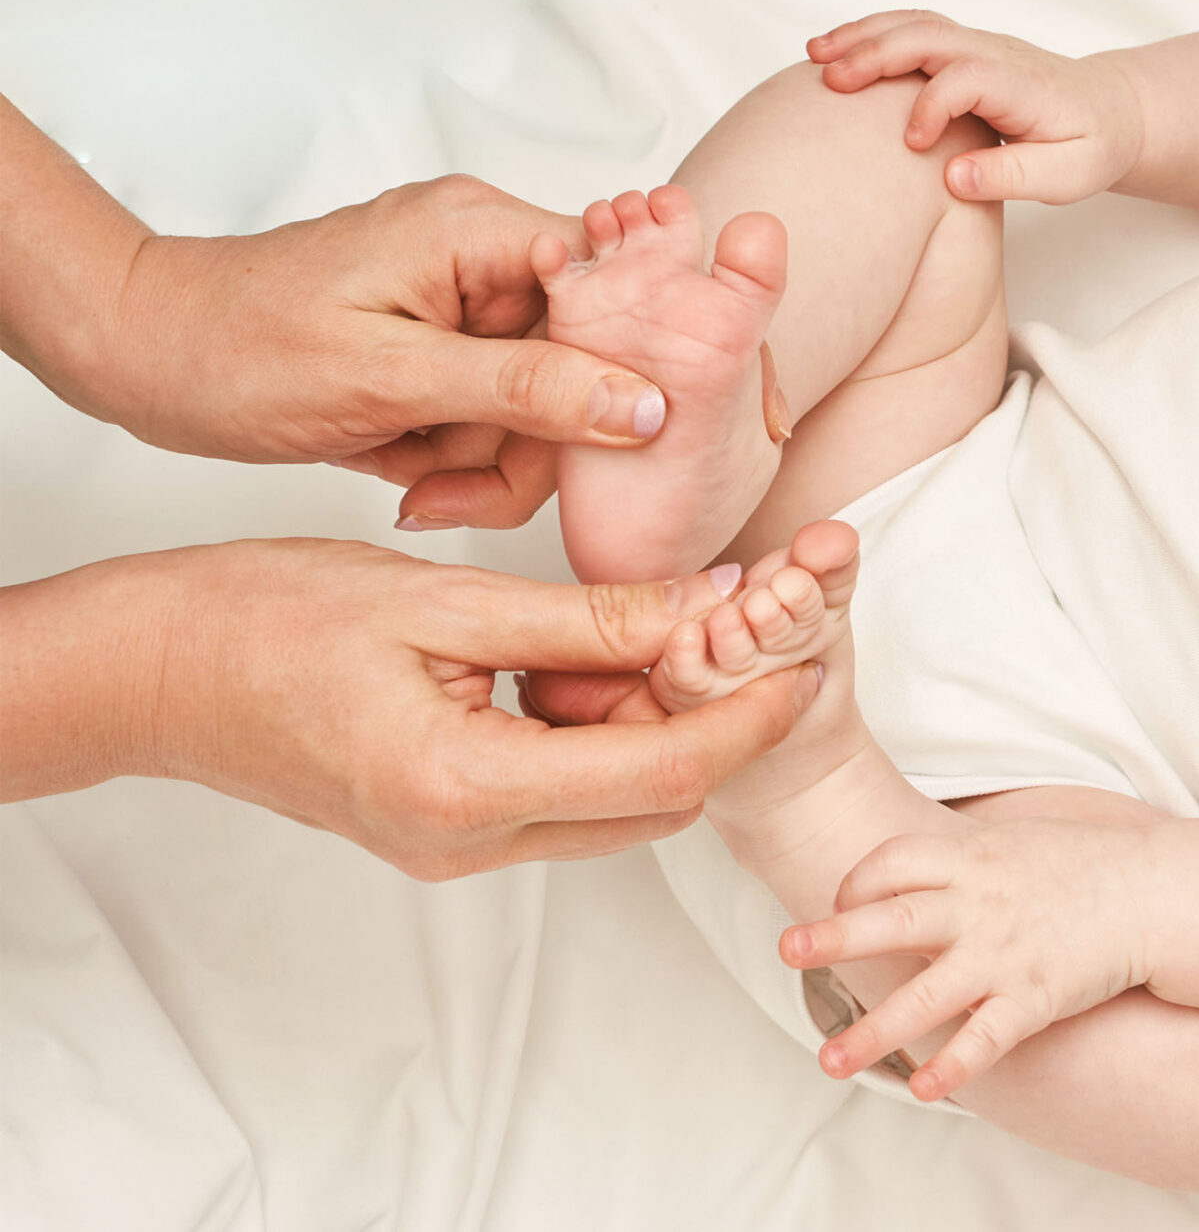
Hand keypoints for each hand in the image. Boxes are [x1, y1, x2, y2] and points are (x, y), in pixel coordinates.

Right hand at [7, 539, 821, 878]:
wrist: (146, 674)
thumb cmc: (262, 621)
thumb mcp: (442, 598)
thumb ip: (587, 615)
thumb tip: (711, 601)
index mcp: (469, 787)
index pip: (666, 769)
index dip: (750, 715)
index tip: (806, 657)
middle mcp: (468, 842)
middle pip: (655, 799)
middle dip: (711, 717)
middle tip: (732, 622)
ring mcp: (455, 846)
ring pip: (614, 801)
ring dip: (653, 723)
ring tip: (657, 624)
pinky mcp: (443, 828)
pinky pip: (560, 793)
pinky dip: (597, 733)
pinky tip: (586, 654)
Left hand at [99, 174, 727, 529]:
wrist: (145, 355)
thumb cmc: (238, 349)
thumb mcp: (389, 379)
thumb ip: (525, 390)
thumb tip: (644, 404)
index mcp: (484, 233)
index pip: (623, 284)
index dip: (647, 361)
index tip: (645, 435)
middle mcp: (490, 257)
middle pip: (592, 361)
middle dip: (539, 442)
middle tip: (460, 487)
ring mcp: (471, 305)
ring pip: (553, 404)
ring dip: (494, 461)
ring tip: (418, 483)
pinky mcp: (452, 349)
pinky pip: (506, 415)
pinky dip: (465, 457)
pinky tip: (409, 472)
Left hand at [779, 816, 1157, 1100]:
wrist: (1161, 892)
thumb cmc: (1092, 863)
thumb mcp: (1021, 839)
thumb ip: (967, 854)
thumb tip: (925, 862)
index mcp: (973, 858)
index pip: (892, 861)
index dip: (856, 883)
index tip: (841, 902)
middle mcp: (979, 905)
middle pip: (890, 919)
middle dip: (833, 937)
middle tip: (785, 950)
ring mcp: (1004, 954)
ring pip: (923, 997)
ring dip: (871, 1031)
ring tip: (829, 1062)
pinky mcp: (1035, 997)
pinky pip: (983, 1039)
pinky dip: (951, 1067)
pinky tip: (921, 1090)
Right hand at [806, 10, 1143, 205]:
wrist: (1113, 111)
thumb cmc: (1092, 146)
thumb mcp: (1070, 176)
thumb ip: (1016, 176)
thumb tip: (953, 177)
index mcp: (1023, 86)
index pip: (968, 78)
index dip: (934, 106)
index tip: (911, 143)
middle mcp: (997, 55)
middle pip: (931, 37)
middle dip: (878, 54)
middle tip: (831, 82)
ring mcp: (979, 47)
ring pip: (916, 25)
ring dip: (864, 36)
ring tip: (816, 57)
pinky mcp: (965, 51)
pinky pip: (915, 31)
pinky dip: (873, 36)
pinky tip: (837, 55)